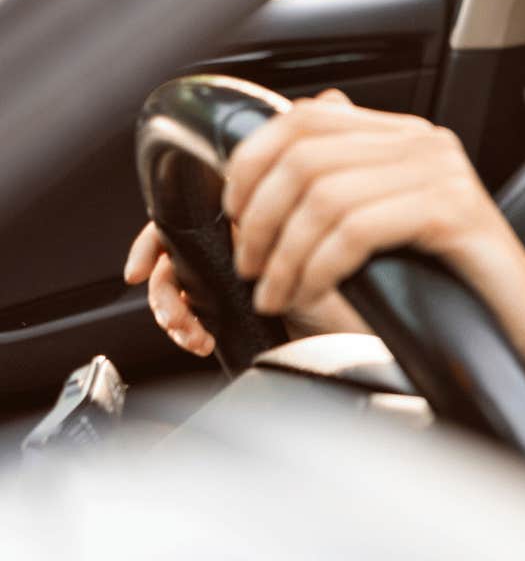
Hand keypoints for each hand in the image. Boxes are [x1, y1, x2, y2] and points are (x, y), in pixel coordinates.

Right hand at [127, 218, 368, 355]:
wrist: (350, 335)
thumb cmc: (340, 286)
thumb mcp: (297, 255)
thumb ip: (254, 236)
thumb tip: (227, 231)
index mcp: (246, 219)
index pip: (183, 217)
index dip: (152, 242)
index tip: (138, 269)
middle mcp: (232, 244)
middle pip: (170, 258)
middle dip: (161, 291)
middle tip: (175, 318)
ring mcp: (227, 277)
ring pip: (174, 289)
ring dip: (172, 314)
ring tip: (193, 335)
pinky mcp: (228, 310)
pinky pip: (191, 316)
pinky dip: (187, 331)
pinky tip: (202, 342)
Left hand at [218, 89, 524, 348]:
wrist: (524, 315)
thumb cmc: (451, 279)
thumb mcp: (380, 224)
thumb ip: (338, 181)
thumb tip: (278, 143)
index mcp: (403, 136)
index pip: (306, 117)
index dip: (253, 161)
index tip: (234, 213)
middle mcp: (424, 143)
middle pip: (305, 155)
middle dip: (259, 216)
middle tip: (250, 265)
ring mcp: (441, 173)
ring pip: (324, 196)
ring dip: (284, 253)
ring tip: (275, 292)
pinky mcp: (452, 211)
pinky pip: (358, 230)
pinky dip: (318, 266)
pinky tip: (309, 294)